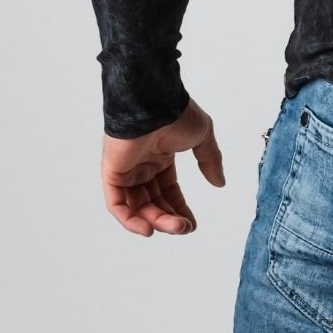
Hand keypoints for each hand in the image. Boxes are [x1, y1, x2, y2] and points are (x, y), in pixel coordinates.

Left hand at [100, 97, 225, 236]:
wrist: (155, 103)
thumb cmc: (178, 114)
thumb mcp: (202, 137)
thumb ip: (210, 160)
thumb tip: (219, 182)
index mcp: (162, 155)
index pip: (168, 189)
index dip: (179, 208)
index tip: (192, 224)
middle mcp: (143, 165)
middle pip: (154, 201)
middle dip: (170, 218)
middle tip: (185, 228)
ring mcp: (127, 169)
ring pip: (137, 206)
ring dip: (156, 221)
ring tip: (175, 227)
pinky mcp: (112, 173)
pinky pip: (117, 204)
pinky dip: (130, 220)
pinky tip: (148, 229)